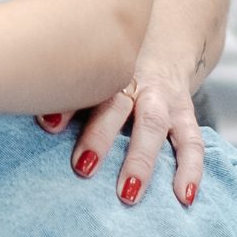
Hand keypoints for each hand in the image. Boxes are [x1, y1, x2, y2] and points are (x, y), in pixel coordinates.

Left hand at [36, 63, 206, 205]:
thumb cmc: (115, 68)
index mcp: (106, 71)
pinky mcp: (185, 113)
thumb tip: (44, 122)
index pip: (85, 86)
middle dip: (101, 136)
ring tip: (130, 194)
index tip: (47, 124)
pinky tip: (185, 197)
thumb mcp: (95, 73)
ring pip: (153, 125)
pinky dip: (190, 169)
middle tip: (83, 169)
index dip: (67, 105)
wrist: (167, 39)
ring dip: (142, 160)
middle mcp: (134, 81)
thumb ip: (73, 96)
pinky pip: (191, 141)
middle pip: (116, 106)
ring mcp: (162, 98)